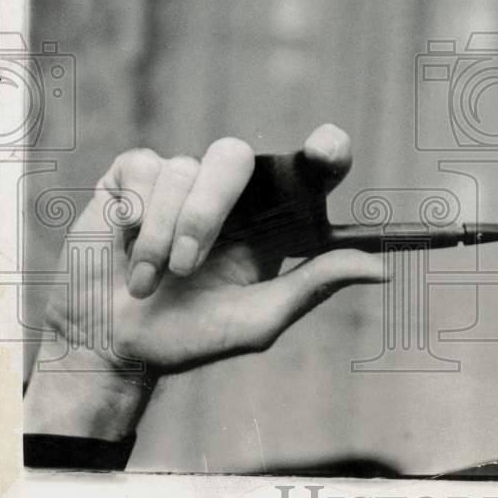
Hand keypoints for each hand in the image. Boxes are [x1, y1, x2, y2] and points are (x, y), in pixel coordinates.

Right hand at [25, 124, 387, 439]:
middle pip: (234, 156)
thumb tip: (383, 269)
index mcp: (275, 218)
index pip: (311, 167)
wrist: (113, 348)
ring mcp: (184, 180)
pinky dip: (137, 219)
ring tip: (152, 282)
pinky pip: (144, 169)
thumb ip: (315, 285)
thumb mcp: (260, 320)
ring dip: (165, 233)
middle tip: (189, 267)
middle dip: (208, 209)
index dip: (326, 149)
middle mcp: (234, 191)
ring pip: (184, 169)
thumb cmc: (194, 336)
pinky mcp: (135, 177)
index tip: (325, 150)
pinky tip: (128, 256)